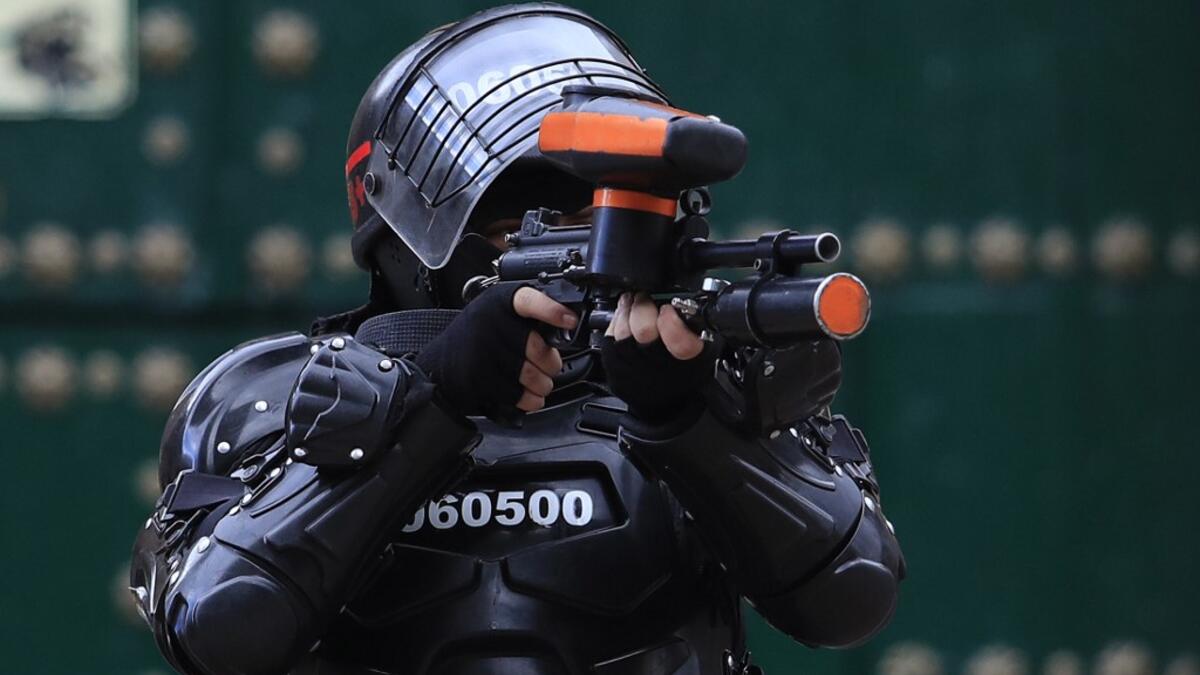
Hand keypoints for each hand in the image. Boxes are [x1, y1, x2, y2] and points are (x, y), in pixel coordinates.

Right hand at [417, 284, 574, 417]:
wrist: (438, 367)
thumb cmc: (475, 341)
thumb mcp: (497, 317)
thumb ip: (527, 320)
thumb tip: (565, 331)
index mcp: (498, 301)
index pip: (528, 300)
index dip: (552, 311)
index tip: (570, 320)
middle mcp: (489, 323)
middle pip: (538, 348)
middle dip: (551, 364)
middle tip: (550, 366)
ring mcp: (482, 351)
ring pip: (531, 375)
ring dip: (542, 385)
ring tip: (538, 382)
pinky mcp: (479, 377)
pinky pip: (517, 394)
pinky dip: (528, 400)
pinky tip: (526, 395)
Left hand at [601, 292, 716, 421]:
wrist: (666, 403)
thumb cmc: (685, 372)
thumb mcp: (705, 350)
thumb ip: (696, 326)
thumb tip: (681, 305)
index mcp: (687, 360)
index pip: (677, 338)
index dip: (670, 318)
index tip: (668, 310)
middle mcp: (658, 368)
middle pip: (643, 329)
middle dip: (643, 307)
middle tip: (645, 298)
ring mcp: (633, 370)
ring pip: (622, 331)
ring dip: (626, 310)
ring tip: (632, 302)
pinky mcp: (615, 370)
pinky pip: (609, 338)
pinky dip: (615, 322)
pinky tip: (623, 316)